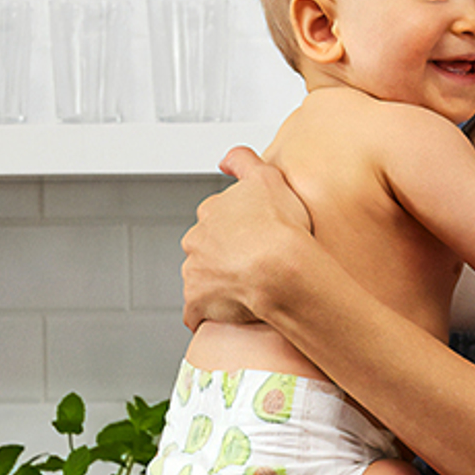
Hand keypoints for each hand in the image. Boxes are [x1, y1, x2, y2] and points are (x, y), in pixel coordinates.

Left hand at [179, 146, 312, 331]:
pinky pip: (197, 311)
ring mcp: (194, 271)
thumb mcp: (267, 177)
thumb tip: (225, 159)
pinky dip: (208, 313)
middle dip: (221, 257)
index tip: (252, 239)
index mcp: (211, 212)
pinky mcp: (196, 301)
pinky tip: (227, 316)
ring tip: (245, 292)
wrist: (281, 269)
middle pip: (205, 248)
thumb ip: (244, 161)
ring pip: (201, 278)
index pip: (215, 219)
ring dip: (216, 285)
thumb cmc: (281, 228)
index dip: (235, 230)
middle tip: (250, 266)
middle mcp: (196, 239)